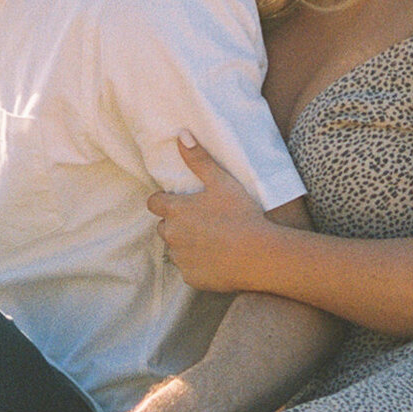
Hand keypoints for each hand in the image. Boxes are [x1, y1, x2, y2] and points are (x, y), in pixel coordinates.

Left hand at [148, 136, 283, 291]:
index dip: (164, 201)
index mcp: (175, 210)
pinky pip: (188, 268)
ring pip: (176, 249)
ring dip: (186, 244)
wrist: (259, 254)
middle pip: (164, 227)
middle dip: (176, 223)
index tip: (179, 201)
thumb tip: (181, 134)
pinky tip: (217, 257)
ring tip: (212, 239)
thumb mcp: (221, 181)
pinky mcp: (191, 277)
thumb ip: (198, 159)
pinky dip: (197, 264)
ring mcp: (180, 258)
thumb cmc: (241, 214)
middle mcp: (172, 235)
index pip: (153, 203)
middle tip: (201, 220)